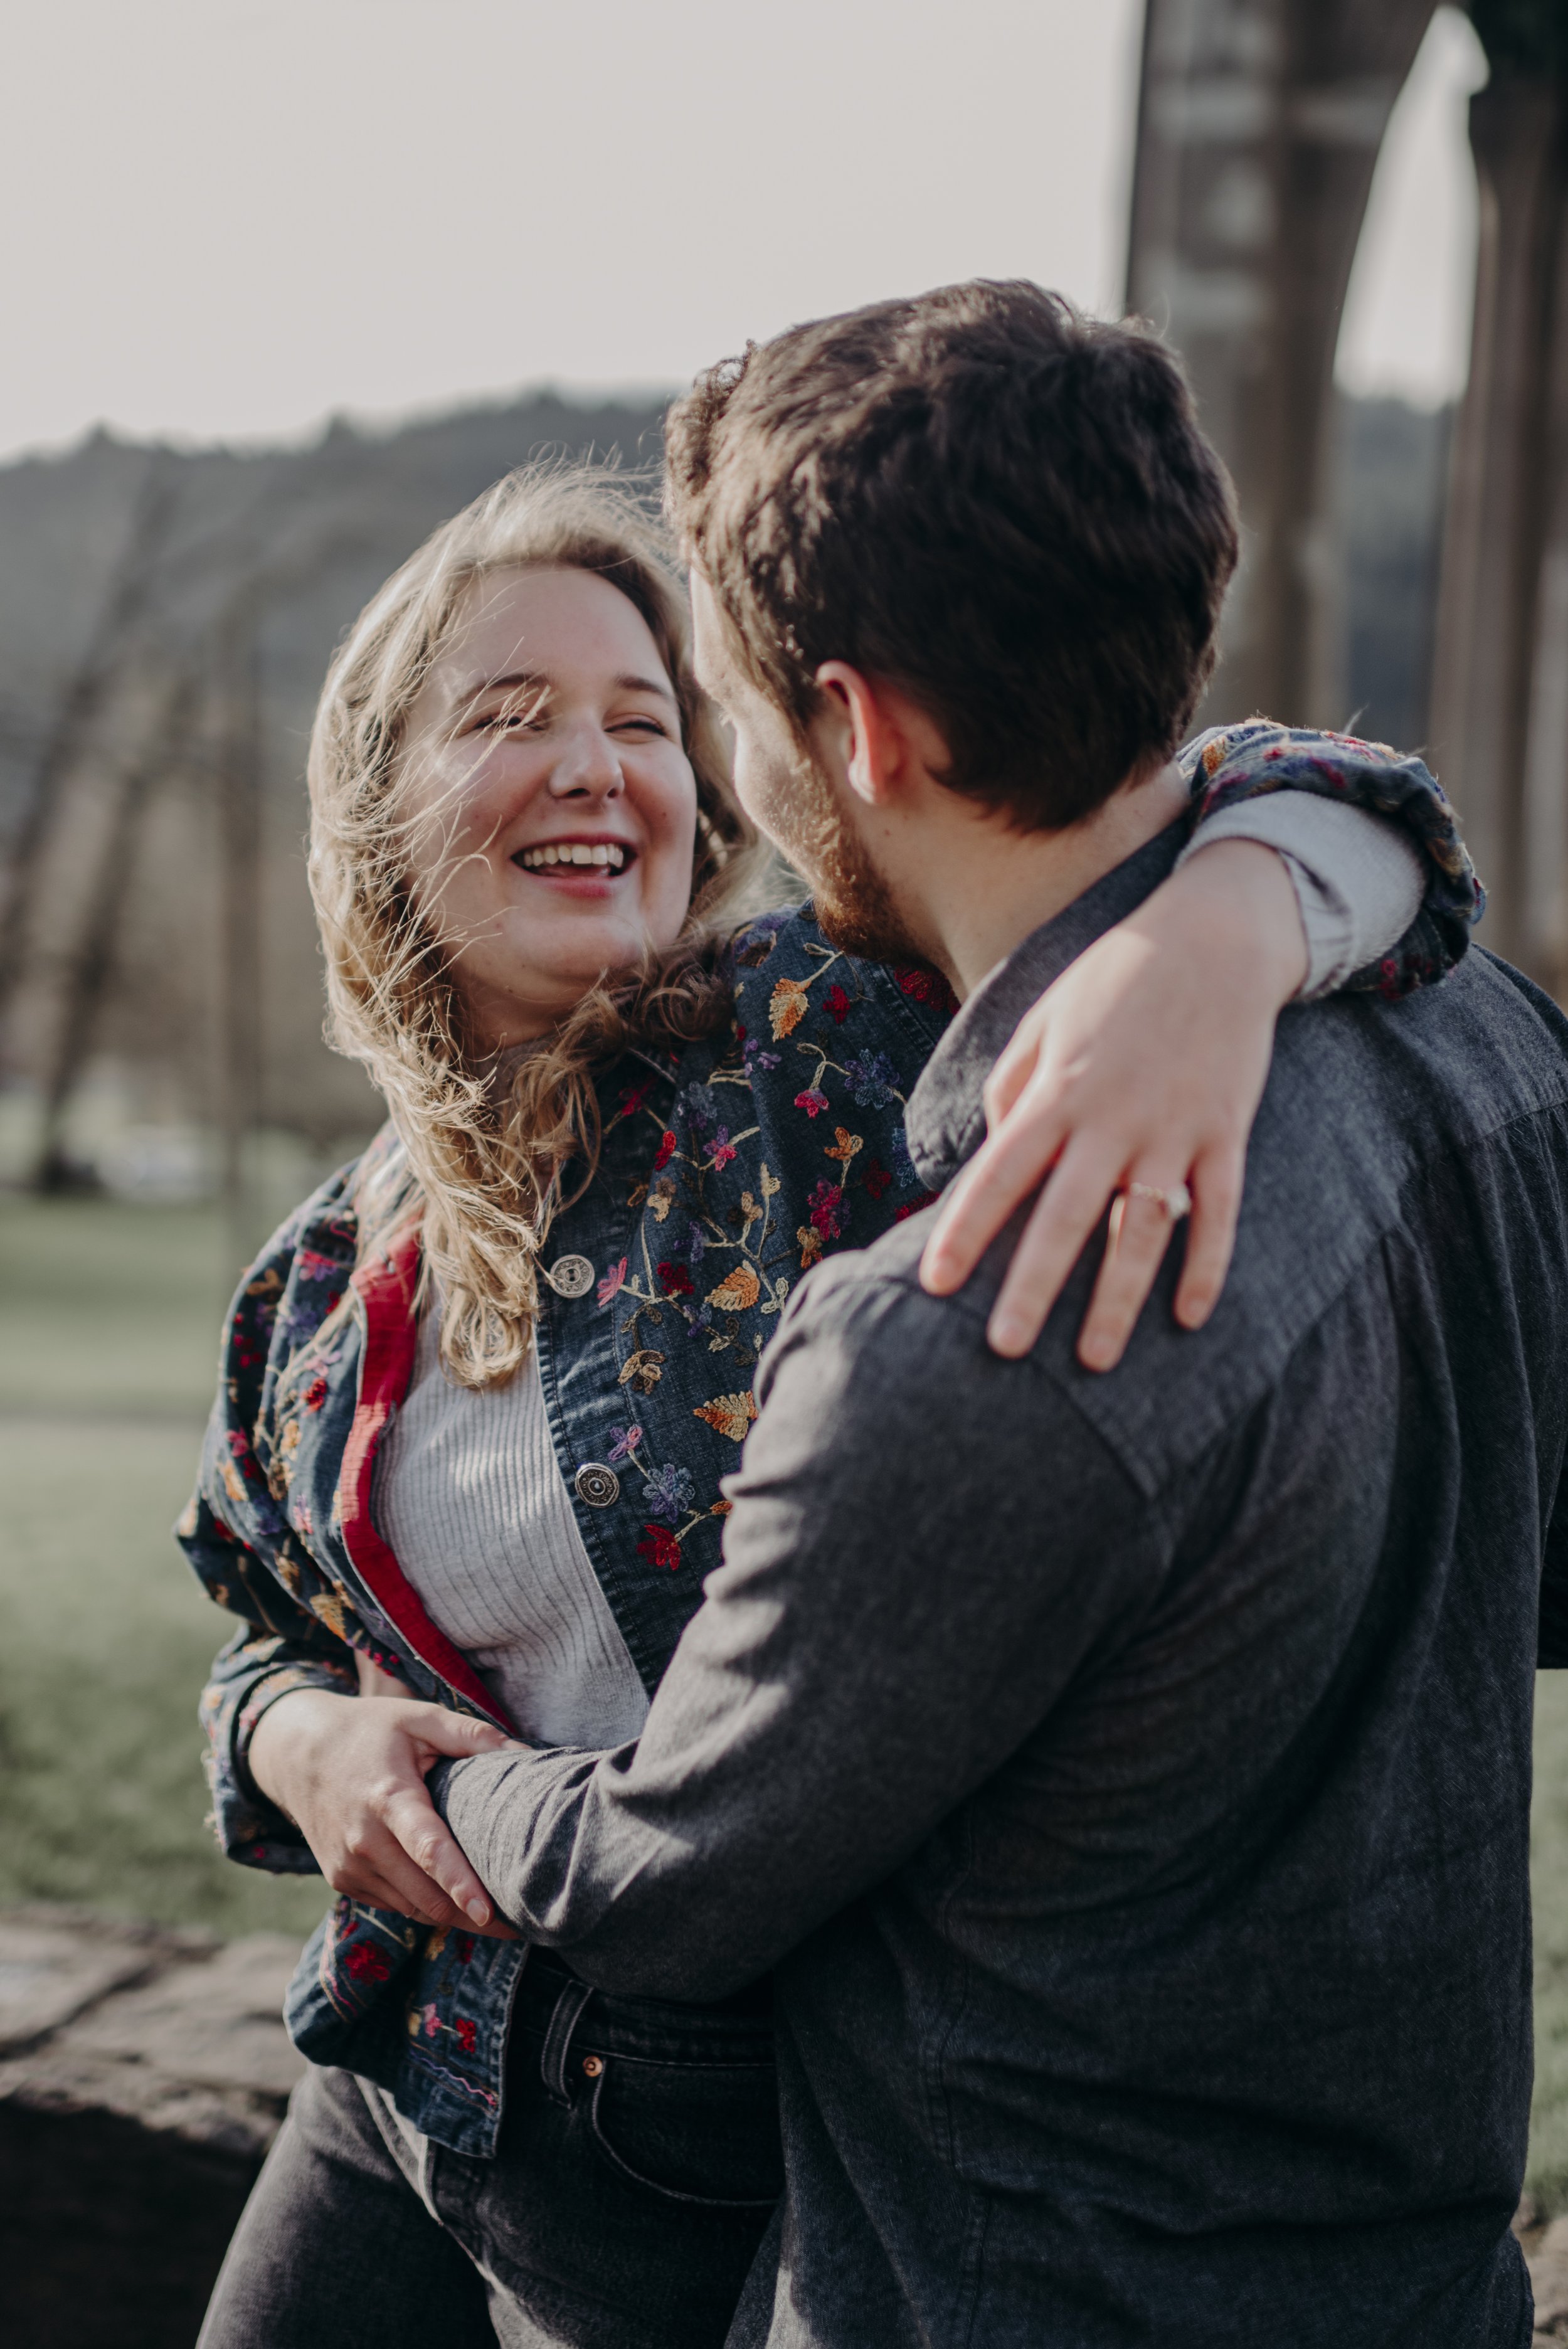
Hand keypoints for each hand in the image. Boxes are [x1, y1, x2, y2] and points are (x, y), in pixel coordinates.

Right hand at [248, 1686, 521, 1936]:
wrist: (297, 1754)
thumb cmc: (368, 1730)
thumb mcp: (418, 1718)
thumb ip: (472, 1735)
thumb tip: (526, 1754)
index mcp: (388, 1799)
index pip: (428, 1850)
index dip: (459, 1883)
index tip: (489, 1912)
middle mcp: (364, 1842)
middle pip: (426, 1896)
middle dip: (473, 1916)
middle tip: (521, 1924)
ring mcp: (349, 1867)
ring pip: (413, 1908)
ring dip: (452, 1917)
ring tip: (497, 1920)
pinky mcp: (342, 1881)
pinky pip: (395, 1904)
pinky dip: (424, 1905)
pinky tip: (453, 1899)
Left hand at [919, 840, 1307, 1367]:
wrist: (1216, 935)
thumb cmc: (1115, 979)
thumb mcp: (1045, 1019)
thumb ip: (1012, 1087)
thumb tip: (992, 1150)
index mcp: (1058, 1090)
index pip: (1000, 1173)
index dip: (965, 1230)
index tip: (934, 1284)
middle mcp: (1112, 1118)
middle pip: (1065, 1216)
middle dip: (1033, 1287)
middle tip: (1002, 1350)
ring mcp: (1175, 1129)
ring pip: (1142, 1229)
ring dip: (1118, 1299)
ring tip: (1092, 1361)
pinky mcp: (1227, 1132)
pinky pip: (1219, 1212)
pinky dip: (1207, 1265)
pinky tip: (1189, 1318)